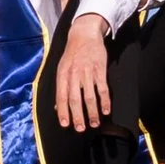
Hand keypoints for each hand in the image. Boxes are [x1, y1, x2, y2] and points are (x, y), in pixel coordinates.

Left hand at [50, 12, 111, 131]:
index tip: (65, 124)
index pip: (61, 96)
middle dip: (77, 116)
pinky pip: (102, 88)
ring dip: (92, 111)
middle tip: (80, 129)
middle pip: (75, 99)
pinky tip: (106, 110)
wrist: (84, 34)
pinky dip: (104, 100)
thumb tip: (58, 108)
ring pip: (89, 96)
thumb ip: (61, 88)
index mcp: (62, 75)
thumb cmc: (72, 54)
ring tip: (94, 123)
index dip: (63, 111)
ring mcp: (87, 72)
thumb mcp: (62, 68)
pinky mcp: (99, 69)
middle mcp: (74, 74)